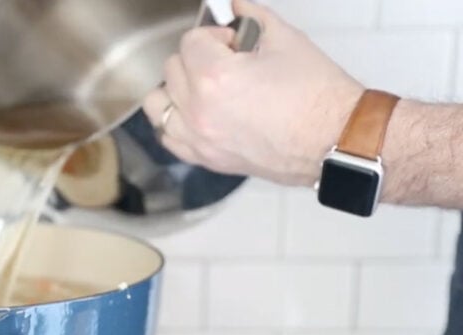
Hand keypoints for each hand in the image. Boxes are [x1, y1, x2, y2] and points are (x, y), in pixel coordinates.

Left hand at [141, 0, 363, 185]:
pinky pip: (168, 137)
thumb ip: (252, 16)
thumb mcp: (285, 39)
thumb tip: (233, 4)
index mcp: (214, 78)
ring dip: (175, 89)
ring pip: (158, 104)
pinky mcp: (205, 159)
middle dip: (196, 58)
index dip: (214, 35)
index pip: (190, 42)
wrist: (336, 140)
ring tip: (203, 86)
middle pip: (172, 69)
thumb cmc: (317, 95)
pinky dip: (175, 121)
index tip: (233, 42)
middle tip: (226, 62)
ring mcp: (198, 139)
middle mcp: (198, 111)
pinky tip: (196, 112)